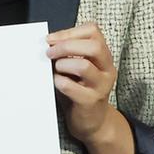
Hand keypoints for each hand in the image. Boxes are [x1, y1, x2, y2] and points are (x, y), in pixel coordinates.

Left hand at [47, 22, 133, 153]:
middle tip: (49, 53)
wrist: (92, 122)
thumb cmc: (80, 91)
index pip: (93, 31)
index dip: (69, 32)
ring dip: (62, 65)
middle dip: (66, 46)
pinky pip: (71, 87)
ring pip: (83, 66)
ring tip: (56, 70)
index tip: (51, 39)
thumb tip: (47, 42)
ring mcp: (101, 86)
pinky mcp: (90, 101)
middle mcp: (106, 69)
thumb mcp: (77, 68)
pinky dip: (59, 82)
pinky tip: (56, 84)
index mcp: (103, 56)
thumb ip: (68, 54)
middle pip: (93, 46)